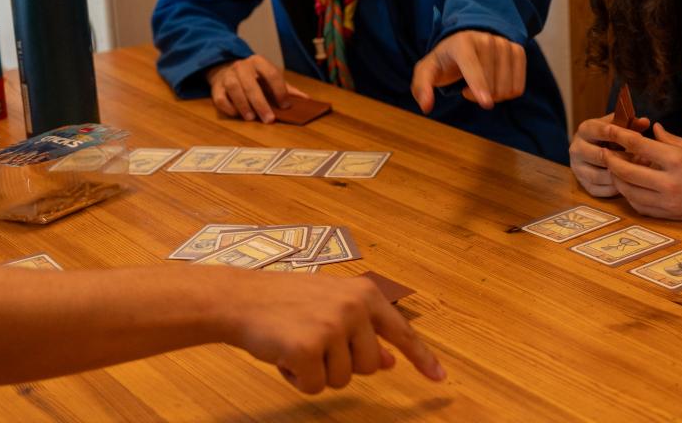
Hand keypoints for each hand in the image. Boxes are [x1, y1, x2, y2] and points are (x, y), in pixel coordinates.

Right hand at [206, 55, 306, 122]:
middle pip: (251, 84)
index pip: (272, 74)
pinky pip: (219, 97)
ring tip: (251, 118)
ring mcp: (227, 75)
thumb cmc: (254, 77)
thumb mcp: (270, 78)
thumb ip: (287, 89)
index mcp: (259, 62)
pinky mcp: (216, 87)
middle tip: (269, 119)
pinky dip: (228, 107)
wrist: (225, 68)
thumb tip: (307, 100)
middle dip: (261, 103)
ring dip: (244, 105)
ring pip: (234, 89)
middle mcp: (242, 66)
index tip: (285, 106)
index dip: (280, 90)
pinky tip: (237, 115)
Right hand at [221, 271, 445, 393]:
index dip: (422, 358)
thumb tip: (390, 360)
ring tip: (297, 343)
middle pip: (369, 366)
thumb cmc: (288, 303)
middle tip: (315, 342)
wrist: (242, 299)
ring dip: (318, 372)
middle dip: (342, 365)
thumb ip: (364, 331)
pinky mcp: (308, 348)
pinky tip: (283, 355)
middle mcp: (354, 307)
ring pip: (343, 380)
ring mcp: (333, 327)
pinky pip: (315, 388)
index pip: (401, 332)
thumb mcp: (333, 307)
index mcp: (365, 294)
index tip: (440, 378)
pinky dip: (298, 380)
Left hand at [411, 31, 525, 112]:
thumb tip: (426, 107)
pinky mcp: (518, 50)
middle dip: (479, 96)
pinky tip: (495, 85)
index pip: (472, 66)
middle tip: (466, 90)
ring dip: (494, 96)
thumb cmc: (445, 61)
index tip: (486, 103)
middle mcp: (485, 39)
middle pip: (490, 82)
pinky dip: (507, 93)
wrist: (465, 42)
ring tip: (481, 86)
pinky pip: (518, 86)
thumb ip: (421, 88)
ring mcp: (504, 43)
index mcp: (461, 42)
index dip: (478, 85)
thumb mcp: (427, 71)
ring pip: (506, 86)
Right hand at [569, 113, 651, 197]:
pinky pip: (601, 190)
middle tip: (643, 158)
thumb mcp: (617, 125)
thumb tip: (644, 122)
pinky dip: (616, 188)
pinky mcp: (583, 185)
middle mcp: (576, 149)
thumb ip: (630, 123)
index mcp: (584, 130)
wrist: (593, 150)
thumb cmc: (610, 136)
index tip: (640, 138)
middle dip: (623, 158)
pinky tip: (629, 182)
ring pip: (599, 176)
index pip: (599, 130)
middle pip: (599, 156)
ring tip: (638, 171)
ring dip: (619, 175)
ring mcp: (578, 169)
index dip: (621, 134)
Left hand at [602, 122, 681, 221]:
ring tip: (614, 167)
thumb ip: (670, 140)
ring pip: (630, 192)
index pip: (638, 146)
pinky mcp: (671, 216)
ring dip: (618, 179)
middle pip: (627, 172)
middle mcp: (670, 184)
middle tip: (605, 150)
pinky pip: (641, 207)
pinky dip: (630, 196)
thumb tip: (651, 130)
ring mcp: (670, 203)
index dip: (620, 136)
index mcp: (678, 161)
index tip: (609, 128)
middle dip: (612, 160)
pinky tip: (629, 185)